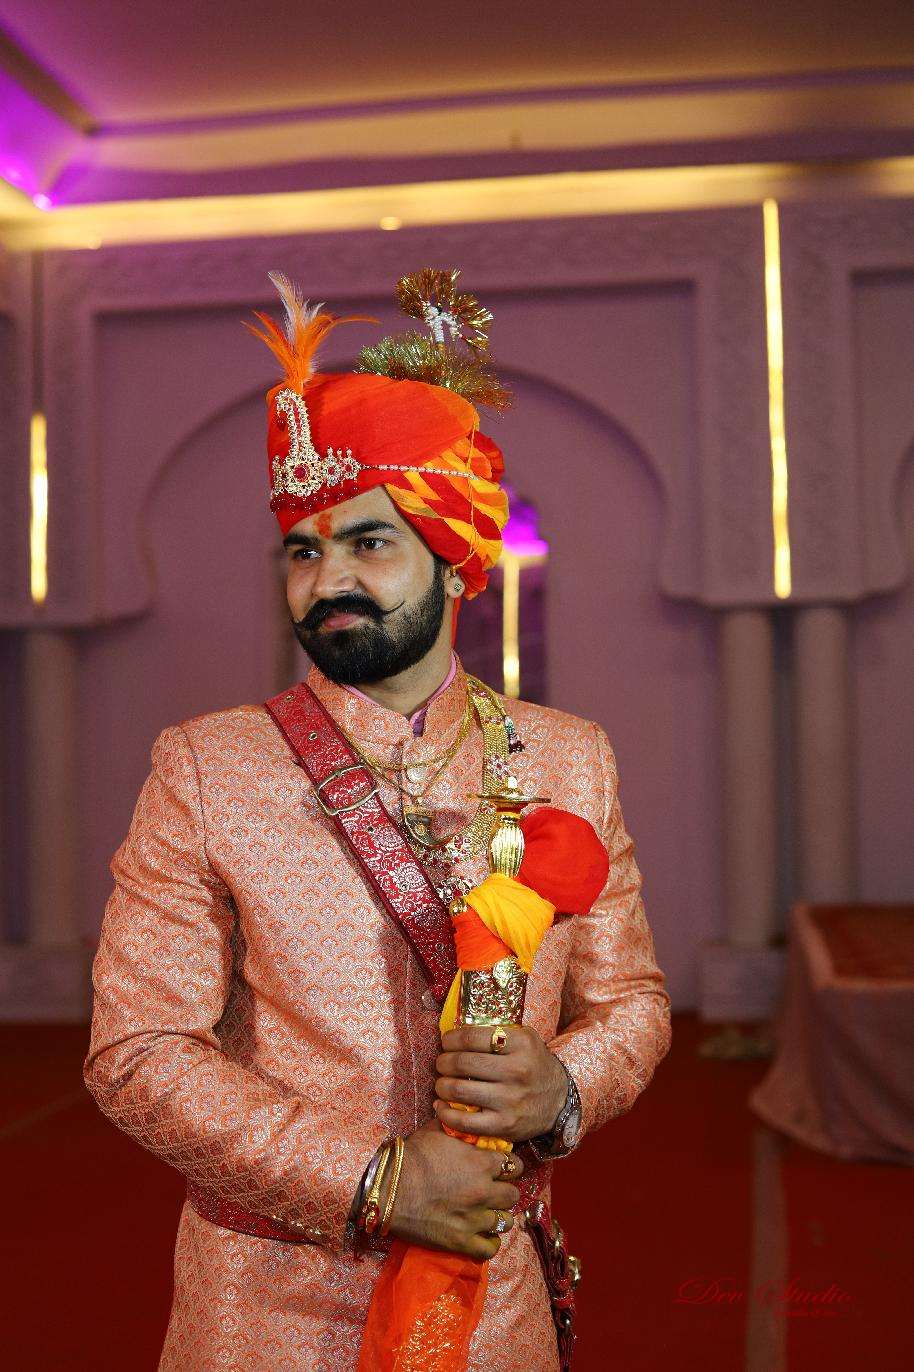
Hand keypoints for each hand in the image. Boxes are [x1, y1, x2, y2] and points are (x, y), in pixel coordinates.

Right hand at [388, 1120, 522, 1259]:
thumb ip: (455, 1122)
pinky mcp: (461, 1242)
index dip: (508, 1165)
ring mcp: (474, 1219)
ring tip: (488, 1212)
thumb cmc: (410, 1158)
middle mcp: (483, 1191)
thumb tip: (459, 1108)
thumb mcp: (435, 1131)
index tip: (500, 1167)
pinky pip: (490, 1248)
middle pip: (513, 1194)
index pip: (514, 1165)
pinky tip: (483, 1234)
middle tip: (494, 1189)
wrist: (388, 1189)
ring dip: (498, 1215)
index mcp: (480, 1163)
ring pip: (506, 1221)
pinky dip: (490, 1242)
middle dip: (505, 1190)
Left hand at [433, 1025, 567, 1142]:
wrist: (559, 1100)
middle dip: (443, 1062)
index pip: (473, 1037)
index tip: (446, 1042)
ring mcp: (511, 1100)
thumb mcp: (524, 1039)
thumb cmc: (533, 1065)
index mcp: (521, 1044)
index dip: (452, 1039)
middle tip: (441, 1063)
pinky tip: (441, 1106)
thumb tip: (456, 1030)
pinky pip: (465, 1122)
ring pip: (460, 1090)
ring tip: (442, 1083)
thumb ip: (497, 1032)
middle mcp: (517, 1071)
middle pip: (463, 1063)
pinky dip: (446, 1113)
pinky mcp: (505, 1125)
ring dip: (441, 1085)